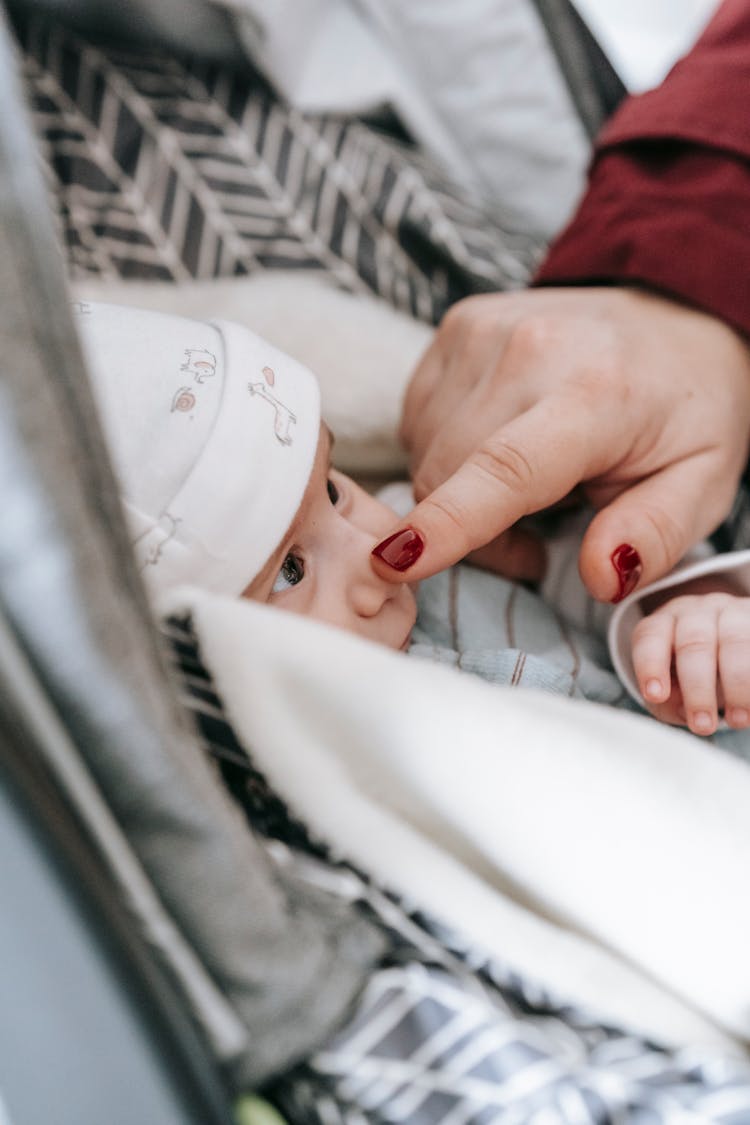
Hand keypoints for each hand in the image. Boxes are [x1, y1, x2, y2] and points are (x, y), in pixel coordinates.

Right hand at [371, 287, 749, 600]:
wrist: (673, 310)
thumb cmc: (685, 409)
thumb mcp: (703, 482)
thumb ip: (654, 533)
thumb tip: (600, 577)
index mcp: (597, 394)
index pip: (506, 466)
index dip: (448, 522)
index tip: (395, 562)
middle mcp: (529, 351)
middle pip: (449, 476)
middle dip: (477, 532)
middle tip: (541, 537)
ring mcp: (482, 332)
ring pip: (426, 454)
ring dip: (460, 493)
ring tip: (529, 485)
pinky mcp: (456, 327)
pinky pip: (419, 422)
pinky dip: (447, 452)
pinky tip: (499, 444)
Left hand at [631, 589, 749, 734]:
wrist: (729, 641)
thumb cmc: (688, 673)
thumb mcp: (670, 688)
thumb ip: (667, 702)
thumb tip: (685, 711)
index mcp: (663, 624)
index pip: (651, 638)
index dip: (651, 666)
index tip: (655, 695)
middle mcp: (696, 613)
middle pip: (694, 644)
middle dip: (698, 688)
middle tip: (703, 725)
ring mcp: (731, 613)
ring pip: (734, 643)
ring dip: (737, 685)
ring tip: (738, 720)